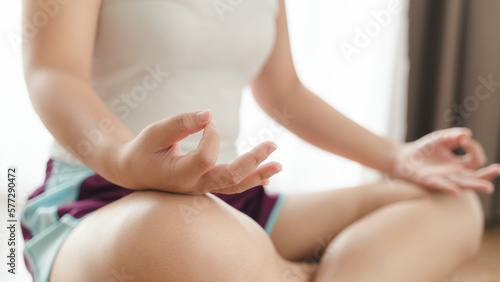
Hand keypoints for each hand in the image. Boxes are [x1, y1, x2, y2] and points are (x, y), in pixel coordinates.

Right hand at [114, 110, 281, 193]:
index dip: (211, 136)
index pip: (205, 158)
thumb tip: (210, 114)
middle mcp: (193, 186)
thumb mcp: (155, 132)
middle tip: (272, 144)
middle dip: (253, 161)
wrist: (135, 171)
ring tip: (279, 165)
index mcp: (178, 175)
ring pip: (235, 186)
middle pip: (229, 178)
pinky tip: (268, 175)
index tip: (208, 121)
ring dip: (258, 174)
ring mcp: (202, 188)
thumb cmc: (144, 149)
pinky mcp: (207, 184)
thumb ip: (181, 123)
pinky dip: (251, 179)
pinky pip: (232, 185)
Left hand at [390, 128, 499, 194]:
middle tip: (498, 169)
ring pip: (462, 184)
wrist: (403, 157)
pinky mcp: (429, 181)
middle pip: (475, 177)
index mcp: (459, 165)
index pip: (475, 160)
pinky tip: (456, 190)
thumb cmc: (425, 149)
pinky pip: (440, 186)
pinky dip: (448, 188)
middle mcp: (454, 175)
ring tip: (487, 187)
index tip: (464, 139)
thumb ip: (454, 135)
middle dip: (487, 175)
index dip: (474, 149)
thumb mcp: (441, 139)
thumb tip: (467, 134)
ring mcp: (443, 179)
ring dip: (474, 185)